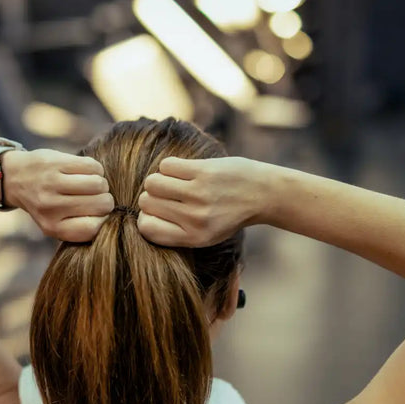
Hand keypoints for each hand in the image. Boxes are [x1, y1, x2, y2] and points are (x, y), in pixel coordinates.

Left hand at [2, 149, 112, 241]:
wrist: (15, 178)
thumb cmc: (45, 204)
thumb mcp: (55, 224)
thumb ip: (78, 226)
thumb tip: (108, 219)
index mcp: (52, 227)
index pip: (94, 228)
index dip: (103, 219)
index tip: (98, 214)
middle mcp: (51, 207)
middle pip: (101, 204)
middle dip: (105, 200)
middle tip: (95, 197)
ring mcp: (52, 183)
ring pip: (99, 184)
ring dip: (101, 183)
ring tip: (91, 184)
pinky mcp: (55, 162)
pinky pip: (92, 166)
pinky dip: (95, 169)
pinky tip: (85, 172)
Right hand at [138, 156, 269, 247]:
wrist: (263, 194)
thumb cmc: (229, 215)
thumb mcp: (205, 235)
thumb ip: (176, 231)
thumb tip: (142, 215)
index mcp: (193, 238)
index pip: (146, 228)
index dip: (145, 217)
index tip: (155, 212)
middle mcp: (194, 218)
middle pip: (146, 202)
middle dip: (152, 196)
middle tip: (167, 194)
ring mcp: (199, 193)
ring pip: (152, 182)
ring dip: (158, 179)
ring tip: (172, 181)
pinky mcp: (204, 171)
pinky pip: (167, 165)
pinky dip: (170, 166)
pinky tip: (183, 170)